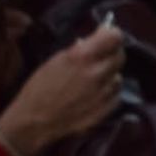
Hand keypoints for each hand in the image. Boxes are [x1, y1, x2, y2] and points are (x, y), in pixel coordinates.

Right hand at [0, 24, 125, 155]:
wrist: (36, 120)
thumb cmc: (40, 87)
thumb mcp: (57, 60)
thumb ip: (80, 50)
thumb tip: (95, 41)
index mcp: (82, 57)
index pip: (114, 37)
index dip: (112, 34)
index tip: (106, 36)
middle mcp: (97, 73)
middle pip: (120, 55)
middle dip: (111, 52)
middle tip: (100, 56)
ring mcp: (104, 93)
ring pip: (118, 76)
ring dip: (109, 73)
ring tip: (93, 78)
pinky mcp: (107, 110)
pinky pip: (115, 94)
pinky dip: (108, 91)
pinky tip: (95, 93)